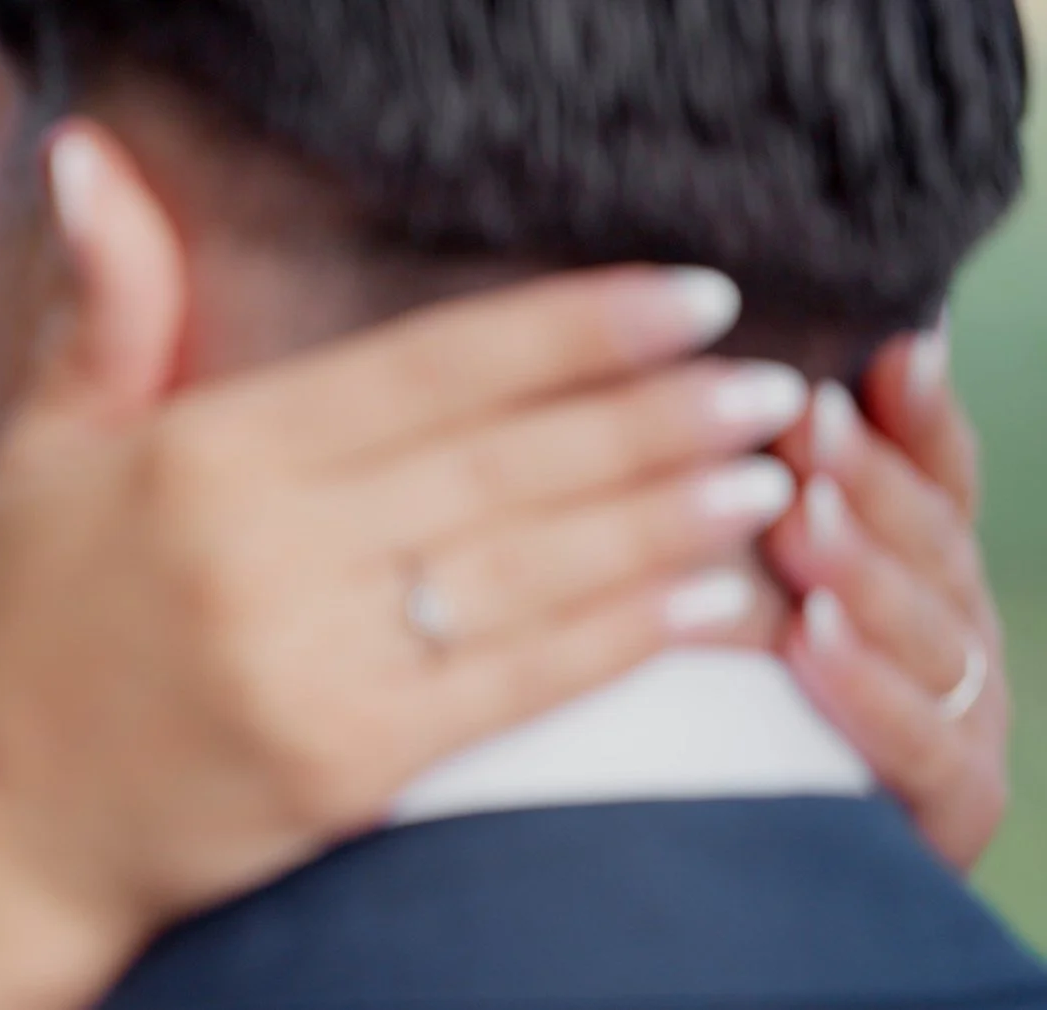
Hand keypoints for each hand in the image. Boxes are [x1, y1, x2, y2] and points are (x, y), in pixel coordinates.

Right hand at [0, 123, 808, 939]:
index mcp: (208, 451)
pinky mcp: (348, 761)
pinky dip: (629, 636)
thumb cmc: (43, 625)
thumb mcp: (49, 447)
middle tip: (769, 386)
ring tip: (768, 478)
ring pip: (533, 565)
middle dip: (657, 416)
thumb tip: (91, 155)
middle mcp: (264, 546)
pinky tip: (711, 601)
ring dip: (670, 518)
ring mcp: (310, 658)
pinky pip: (521, 681)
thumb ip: (108, 309)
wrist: (14, 824)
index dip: (573, 329)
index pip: (431, 366)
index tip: (689, 299)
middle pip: (507, 460)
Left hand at [764, 327, 1007, 868]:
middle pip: (932, 540)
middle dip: (869, 476)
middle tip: (805, 417)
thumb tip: (808, 370)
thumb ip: (783, 491)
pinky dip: (865, 686)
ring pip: (928, 630)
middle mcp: (961, 632)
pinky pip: (913, 738)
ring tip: (802, 518)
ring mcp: (967, 716)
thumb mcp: (766, 578)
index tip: (892, 350)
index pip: (942, 476)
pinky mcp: (949, 802)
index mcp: (932, 570)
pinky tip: (814, 639)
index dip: (921, 415)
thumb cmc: (742, 695)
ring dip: (864, 569)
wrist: (752, 875)